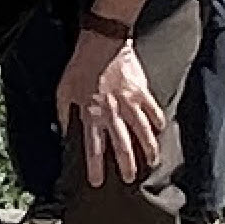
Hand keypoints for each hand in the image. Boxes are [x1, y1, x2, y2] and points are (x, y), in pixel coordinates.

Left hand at [57, 34, 165, 189]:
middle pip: (122, 146)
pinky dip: (158, 122)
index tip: (97, 182)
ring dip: (149, 150)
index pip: (93, 148)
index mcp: (91, 115)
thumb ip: (65, 115)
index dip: (95, 167)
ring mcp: (130, 104)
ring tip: (153, 162)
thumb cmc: (80, 66)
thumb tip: (64, 133)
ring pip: (143, 133)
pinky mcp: (142, 92)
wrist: (102, 41)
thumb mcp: (63, 92)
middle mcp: (112, 113)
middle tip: (131, 179)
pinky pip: (154, 111)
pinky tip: (161, 130)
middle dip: (127, 165)